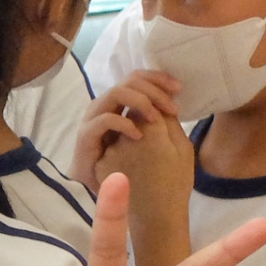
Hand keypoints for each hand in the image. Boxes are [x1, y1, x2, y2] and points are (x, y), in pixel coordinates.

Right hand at [72, 71, 184, 191]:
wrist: (97, 188)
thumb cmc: (123, 163)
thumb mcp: (146, 136)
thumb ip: (155, 118)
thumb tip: (174, 103)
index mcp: (118, 103)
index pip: (136, 77)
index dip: (158, 77)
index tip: (179, 88)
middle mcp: (105, 105)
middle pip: (129, 81)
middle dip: (155, 90)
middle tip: (172, 108)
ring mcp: (93, 118)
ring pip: (116, 93)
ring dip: (141, 101)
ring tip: (156, 119)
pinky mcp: (86, 135)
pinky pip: (105, 120)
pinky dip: (125, 124)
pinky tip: (138, 136)